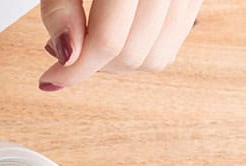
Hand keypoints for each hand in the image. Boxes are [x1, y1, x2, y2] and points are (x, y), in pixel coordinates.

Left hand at [38, 0, 202, 90]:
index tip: (50, 78)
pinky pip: (173, 43)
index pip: (108, 43)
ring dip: (117, 63)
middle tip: (64, 49)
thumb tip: (68, 58)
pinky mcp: (194, 0)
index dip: (73, 70)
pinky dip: (140, 50)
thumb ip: (60, 11)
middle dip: (92, 66)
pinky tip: (117, 31)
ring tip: (88, 38)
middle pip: (132, 56)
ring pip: (157, 59)